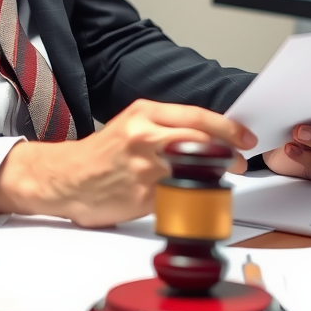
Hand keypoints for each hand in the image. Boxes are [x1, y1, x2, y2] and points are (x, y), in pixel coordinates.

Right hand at [0, 99, 256, 226]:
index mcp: (144, 114)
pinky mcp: (142, 196)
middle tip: (238, 161)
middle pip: (201, 140)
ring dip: (212, 176)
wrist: (66, 178)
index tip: (245, 137)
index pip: (197, 117)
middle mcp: (144, 136)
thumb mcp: (133, 125)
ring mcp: (143, 167)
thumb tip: (212, 136)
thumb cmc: (104, 153)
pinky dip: (187, 197)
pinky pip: (176, 195)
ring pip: (193, 169)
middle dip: (227, 152)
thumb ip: (168, 127)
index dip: (228, 129)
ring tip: (215, 179)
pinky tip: (184, 196)